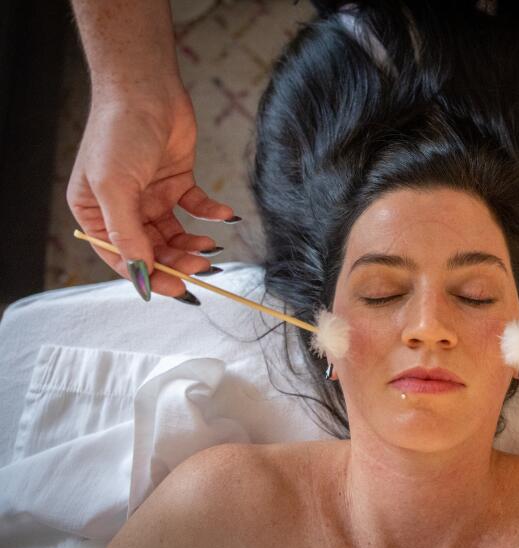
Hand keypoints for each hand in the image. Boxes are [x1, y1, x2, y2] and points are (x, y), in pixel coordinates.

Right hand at [67, 86, 235, 298]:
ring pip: (174, 234)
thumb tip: (141, 276)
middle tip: (201, 268)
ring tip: (210, 247)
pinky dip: (211, 214)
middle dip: (177, 261)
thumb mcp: (115, 188)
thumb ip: (127, 234)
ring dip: (193, 244)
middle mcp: (122, 208)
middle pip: (152, 250)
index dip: (149, 277)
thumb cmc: (119, 132)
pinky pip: (196, 207)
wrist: (146, 88)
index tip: (177, 290)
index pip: (122, 257)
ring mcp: (151, 195)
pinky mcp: (177, 181)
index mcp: (94, 212)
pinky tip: (226, 215)